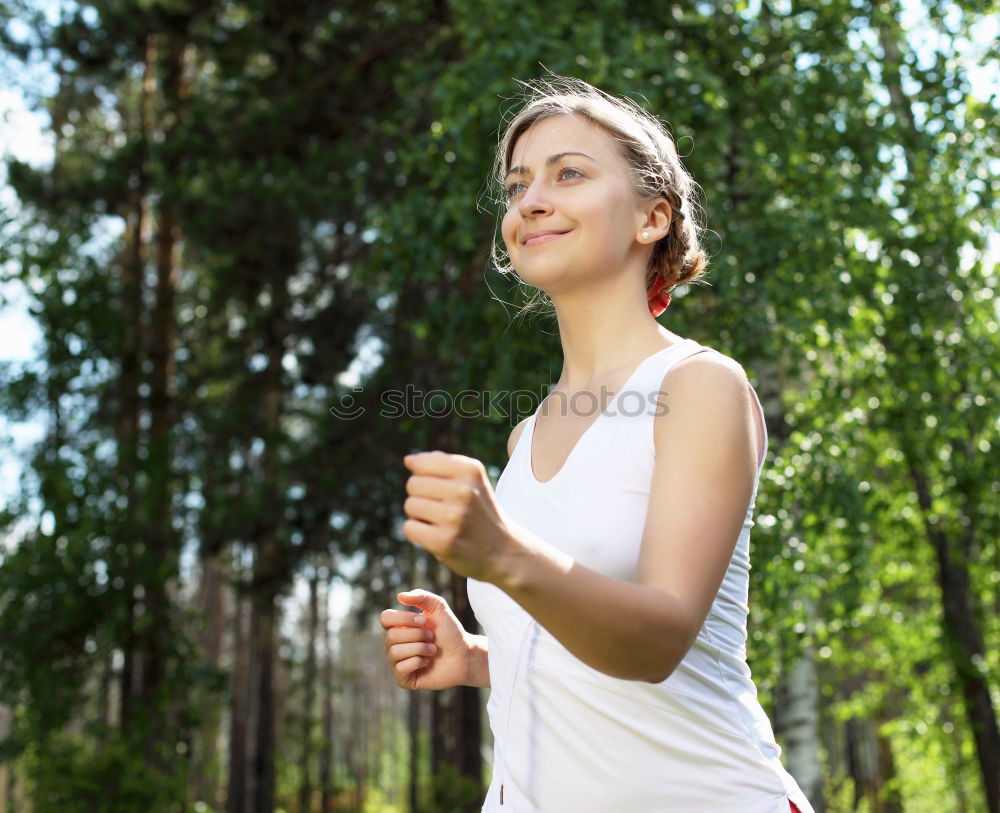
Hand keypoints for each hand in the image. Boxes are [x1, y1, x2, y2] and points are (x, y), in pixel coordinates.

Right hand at [380, 589, 478, 690]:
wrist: (464, 655)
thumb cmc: (450, 631)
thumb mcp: (438, 607)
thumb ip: (421, 596)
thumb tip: (399, 596)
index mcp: (399, 626)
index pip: (385, 618)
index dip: (404, 618)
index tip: (423, 620)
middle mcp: (394, 644)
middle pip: (391, 636)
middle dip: (417, 635)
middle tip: (431, 637)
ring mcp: (397, 662)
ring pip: (395, 652)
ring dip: (419, 648)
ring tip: (432, 650)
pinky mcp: (404, 679)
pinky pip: (400, 668)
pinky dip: (417, 662)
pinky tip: (427, 662)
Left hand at [401, 451, 518, 582]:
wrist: (503, 551)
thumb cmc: (478, 511)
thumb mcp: (471, 480)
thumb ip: (441, 463)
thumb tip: (408, 460)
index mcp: (470, 470)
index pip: (421, 463)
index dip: (423, 476)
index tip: (441, 489)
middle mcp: (464, 491)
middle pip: (413, 484)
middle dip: (421, 496)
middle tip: (442, 508)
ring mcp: (454, 517)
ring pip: (410, 505)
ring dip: (419, 515)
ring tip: (441, 522)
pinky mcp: (444, 542)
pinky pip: (409, 527)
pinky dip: (417, 533)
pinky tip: (436, 536)